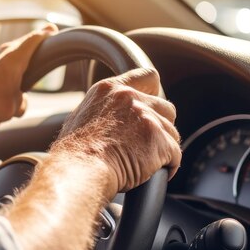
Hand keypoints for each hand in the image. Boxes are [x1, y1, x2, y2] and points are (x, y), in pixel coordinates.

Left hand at [0, 24, 57, 128]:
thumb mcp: (12, 108)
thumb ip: (22, 102)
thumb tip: (19, 100)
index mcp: (15, 59)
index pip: (36, 38)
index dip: (48, 34)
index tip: (55, 31)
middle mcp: (4, 53)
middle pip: (26, 42)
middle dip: (38, 42)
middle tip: (49, 37)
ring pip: (14, 53)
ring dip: (23, 56)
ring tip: (32, 64)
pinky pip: (5, 62)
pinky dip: (12, 66)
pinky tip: (14, 77)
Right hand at [50, 68, 180, 197]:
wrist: (80, 170)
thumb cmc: (74, 153)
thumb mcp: (81, 117)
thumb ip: (103, 109)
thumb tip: (110, 118)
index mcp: (109, 89)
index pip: (147, 76)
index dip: (154, 93)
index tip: (152, 106)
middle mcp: (129, 98)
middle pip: (166, 107)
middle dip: (161, 126)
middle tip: (146, 143)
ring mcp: (146, 117)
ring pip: (172, 133)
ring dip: (162, 148)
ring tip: (144, 163)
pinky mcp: (158, 139)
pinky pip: (175, 155)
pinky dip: (168, 166)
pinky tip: (153, 173)